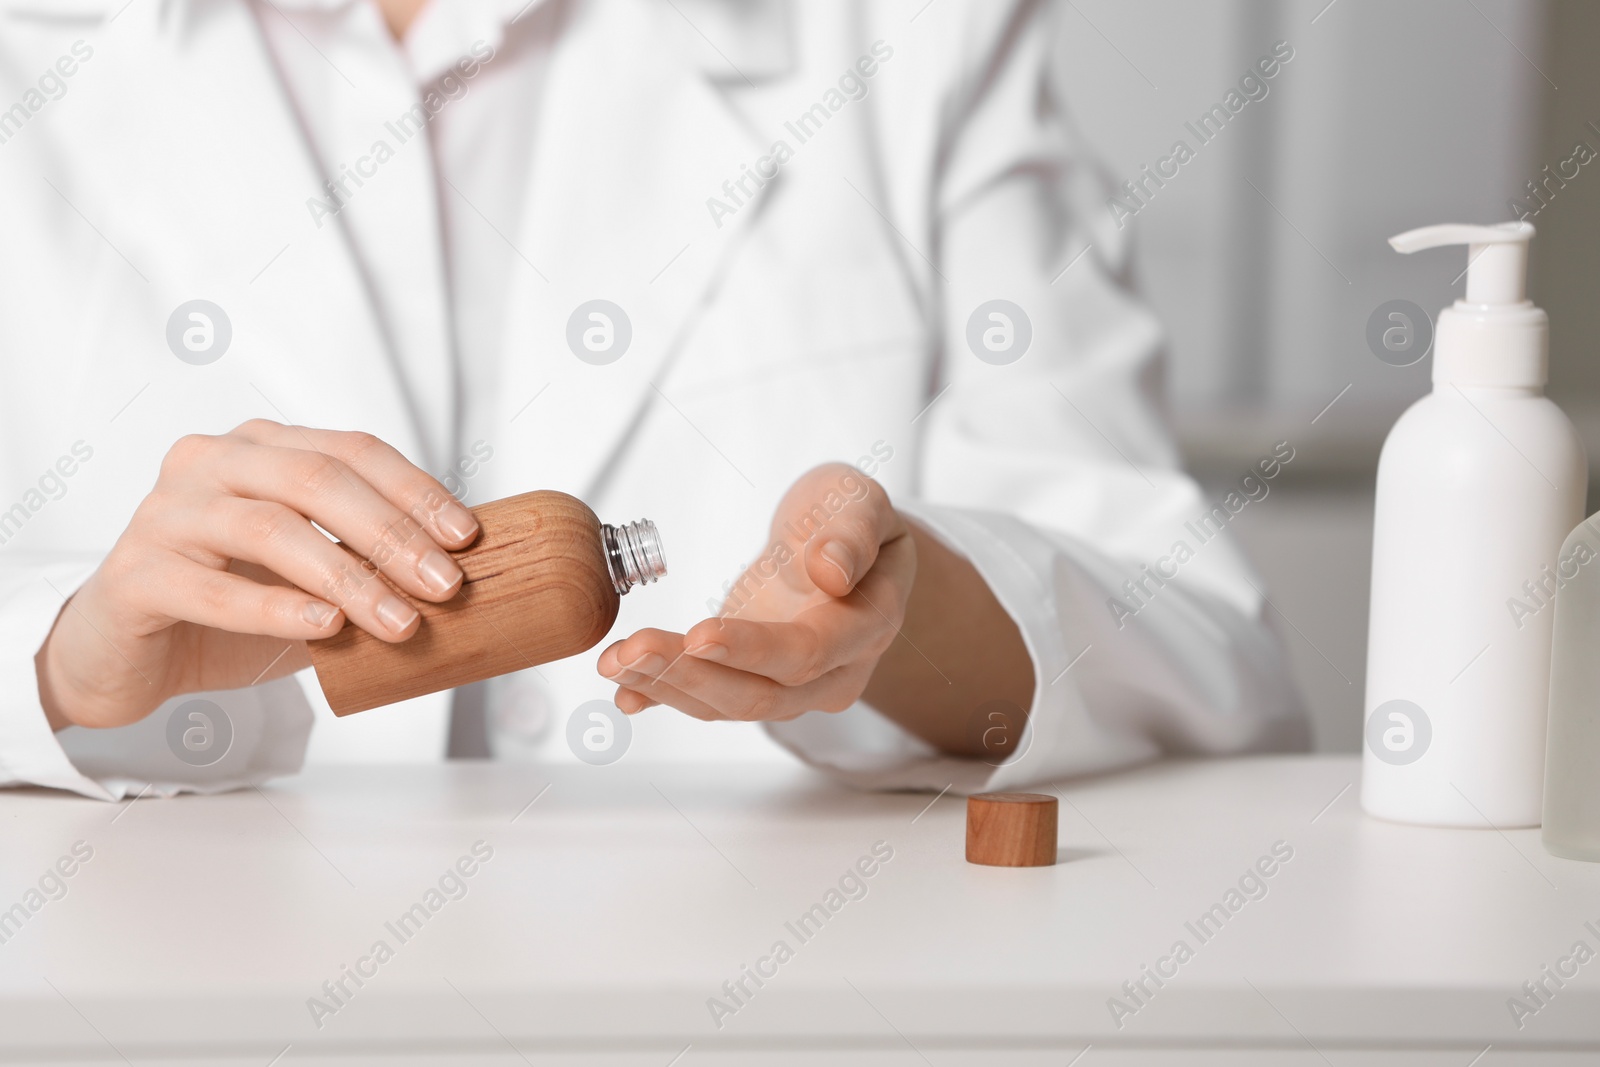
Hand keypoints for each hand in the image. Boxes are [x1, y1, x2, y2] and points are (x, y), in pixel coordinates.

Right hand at [36, 420, 479, 729]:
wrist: (125, 655)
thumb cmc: (230, 606)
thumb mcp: (312, 578)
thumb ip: (366, 565)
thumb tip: (461, 579)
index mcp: (262, 447)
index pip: (353, 450)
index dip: (415, 490)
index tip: (467, 537)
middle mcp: (211, 462)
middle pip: (317, 480)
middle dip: (392, 533)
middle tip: (447, 585)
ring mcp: (166, 513)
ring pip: (272, 529)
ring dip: (349, 578)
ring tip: (402, 622)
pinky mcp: (135, 573)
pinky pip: (215, 588)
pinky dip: (279, 609)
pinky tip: (328, 630)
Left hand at [597, 464, 915, 720]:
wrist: (840, 545)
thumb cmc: (849, 519)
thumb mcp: (861, 502)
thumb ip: (854, 533)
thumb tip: (833, 569)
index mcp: (867, 626)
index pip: (809, 653)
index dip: (753, 648)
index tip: (700, 633)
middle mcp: (833, 672)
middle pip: (762, 694)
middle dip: (692, 675)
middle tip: (633, 649)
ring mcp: (792, 685)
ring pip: (727, 703)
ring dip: (667, 685)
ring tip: (615, 661)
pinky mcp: (752, 678)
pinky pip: (708, 698)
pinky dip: (663, 697)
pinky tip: (625, 693)